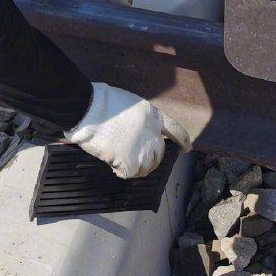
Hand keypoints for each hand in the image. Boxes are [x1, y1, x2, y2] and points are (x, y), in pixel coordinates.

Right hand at [63, 82, 191, 178]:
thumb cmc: (104, 102)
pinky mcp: (130, 162)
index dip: (183, 140)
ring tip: (123, 162)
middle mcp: (153, 134)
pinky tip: (113, 165)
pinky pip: (130, 173)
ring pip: (147, 167)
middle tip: (136, 157)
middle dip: (151, 158)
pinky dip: (121, 171)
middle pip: (159, 153)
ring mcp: (142, 149)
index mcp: (153, 116)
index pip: (175, 130)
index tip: (187, 148)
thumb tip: (135, 132)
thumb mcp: (130, 105)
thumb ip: (139, 120)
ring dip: (137, 167)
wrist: (89, 109)